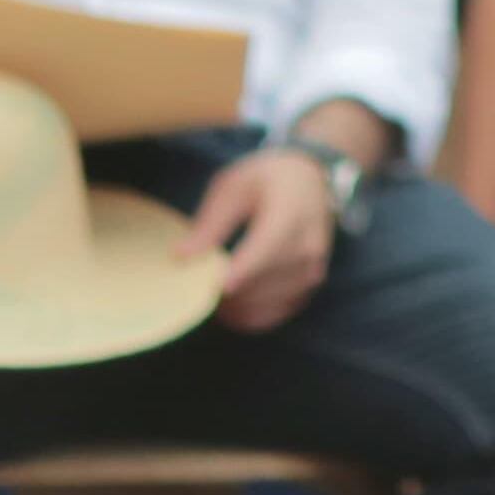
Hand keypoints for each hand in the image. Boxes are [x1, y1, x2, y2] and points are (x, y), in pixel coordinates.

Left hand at [181, 150, 336, 331]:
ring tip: (212, 298)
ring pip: (269, 301)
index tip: (214, 288)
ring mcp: (312, 266)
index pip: (266, 248)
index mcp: (289, 213)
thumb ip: (211, 223)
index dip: (241, 272)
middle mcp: (307, 244)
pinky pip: (279, 311)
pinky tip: (232, 310)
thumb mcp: (234, 187)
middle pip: (264, 281)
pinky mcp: (311, 282)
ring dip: (238, 307)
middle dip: (228, 293)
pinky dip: (253, 316)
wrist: (312, 178)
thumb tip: (181, 257)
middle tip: (197, 290)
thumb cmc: (266, 180)